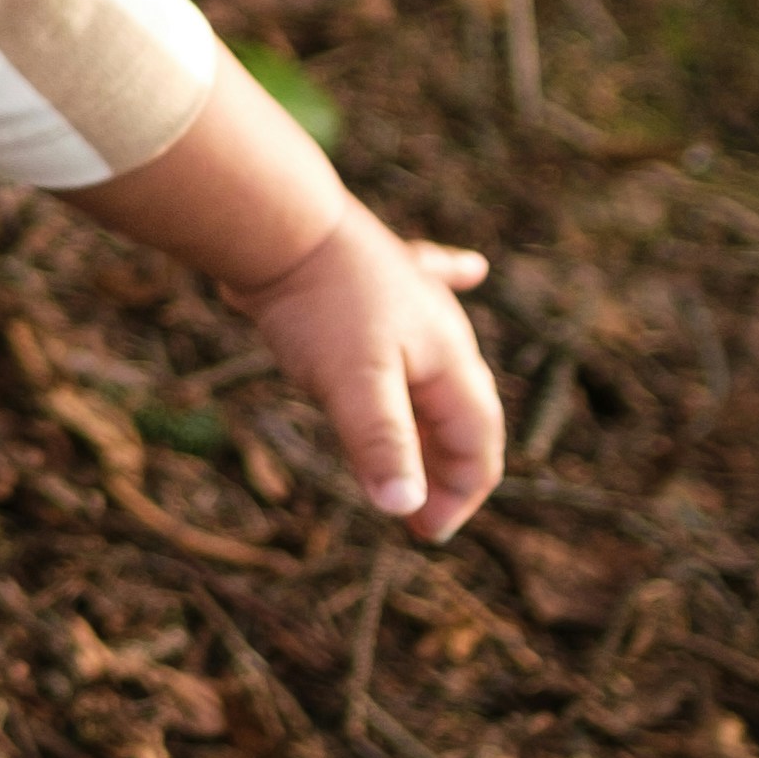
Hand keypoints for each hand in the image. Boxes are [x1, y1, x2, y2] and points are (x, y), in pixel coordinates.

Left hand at [224, 195, 501, 538]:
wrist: (280, 225)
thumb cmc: (320, 306)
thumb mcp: (354, 385)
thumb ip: (382, 444)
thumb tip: (407, 509)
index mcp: (449, 361)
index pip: (478, 442)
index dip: (460, 493)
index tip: (425, 531)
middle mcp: (441, 331)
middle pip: (461, 410)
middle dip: (446, 465)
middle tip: (417, 512)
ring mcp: (409, 300)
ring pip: (437, 367)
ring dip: (433, 417)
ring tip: (423, 455)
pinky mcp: (374, 278)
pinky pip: (426, 287)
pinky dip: (448, 285)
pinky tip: (470, 268)